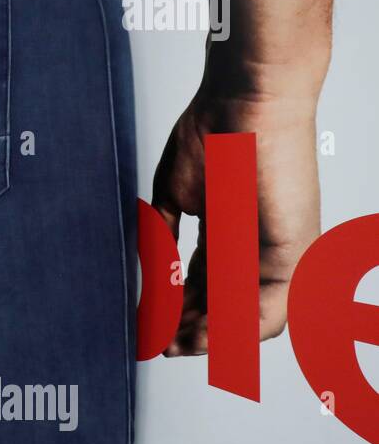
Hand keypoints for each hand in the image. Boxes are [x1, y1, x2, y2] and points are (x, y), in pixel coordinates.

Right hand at [151, 89, 320, 355]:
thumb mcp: (173, 194)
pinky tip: (205, 335)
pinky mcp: (294, 250)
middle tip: (160, 343)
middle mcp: (257, 247)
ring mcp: (278, 251)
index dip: (177, 311)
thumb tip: (149, 272)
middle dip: (191, 331)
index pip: (206, 287)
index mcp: (231, 234)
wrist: (244, 99)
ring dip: (214, 338)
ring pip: (251, 316)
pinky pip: (273, 307)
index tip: (150, 325)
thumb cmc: (213, 131)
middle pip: (226, 307)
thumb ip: (164, 235)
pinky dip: (238, 328)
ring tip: (179, 344)